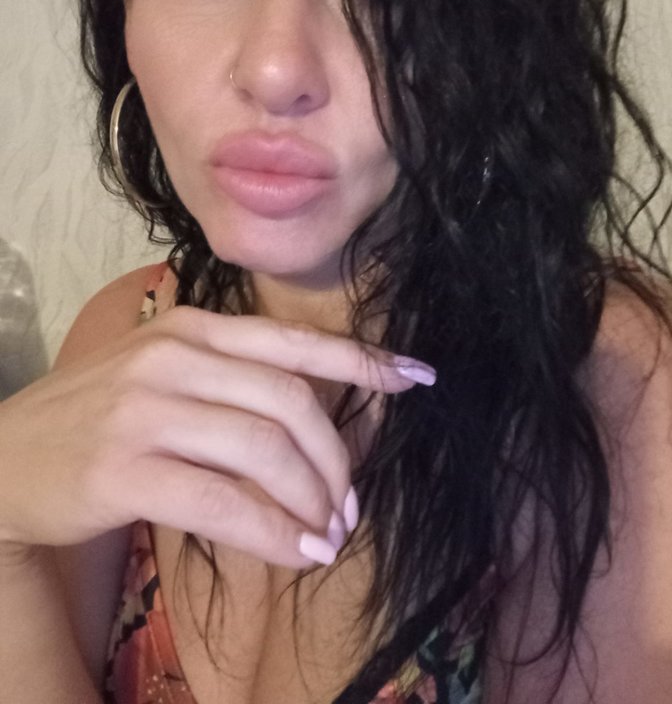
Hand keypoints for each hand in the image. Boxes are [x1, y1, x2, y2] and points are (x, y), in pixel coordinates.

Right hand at [0, 306, 433, 567]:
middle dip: (336, 460)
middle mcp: (173, 357)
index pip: (295, 343)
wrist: (6, 460)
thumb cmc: (101, 418)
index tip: (419, 378)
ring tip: (326, 535)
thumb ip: (235, 382)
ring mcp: (146, 409)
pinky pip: (224, 502)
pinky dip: (274, 532)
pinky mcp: (123, 467)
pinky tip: (297, 553)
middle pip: (291, 403)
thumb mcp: (168, 376)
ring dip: (312, 501)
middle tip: (349, 506)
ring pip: (265, 452)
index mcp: (195, 329)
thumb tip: (322, 420)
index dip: (363, 361)